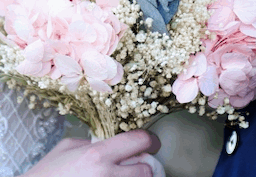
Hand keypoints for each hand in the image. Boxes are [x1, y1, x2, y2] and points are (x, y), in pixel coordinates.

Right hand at [24, 130, 160, 176]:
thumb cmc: (47, 173)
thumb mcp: (68, 146)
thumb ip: (93, 141)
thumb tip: (111, 141)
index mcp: (97, 154)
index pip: (139, 141)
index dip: (150, 140)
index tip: (152, 142)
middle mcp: (106, 175)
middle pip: (146, 170)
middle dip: (144, 166)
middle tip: (137, 165)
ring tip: (125, 174)